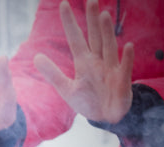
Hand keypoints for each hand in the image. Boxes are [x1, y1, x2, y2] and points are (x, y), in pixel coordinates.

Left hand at [34, 0, 134, 123]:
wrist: (106, 118)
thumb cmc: (89, 102)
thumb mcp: (67, 89)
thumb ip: (53, 74)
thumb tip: (36, 57)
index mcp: (84, 62)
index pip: (75, 38)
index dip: (70, 23)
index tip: (63, 4)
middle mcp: (99, 61)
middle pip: (95, 37)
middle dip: (93, 21)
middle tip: (91, 1)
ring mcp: (112, 69)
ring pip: (109, 47)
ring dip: (107, 33)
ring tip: (104, 15)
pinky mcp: (122, 81)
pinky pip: (125, 68)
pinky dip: (127, 59)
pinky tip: (128, 46)